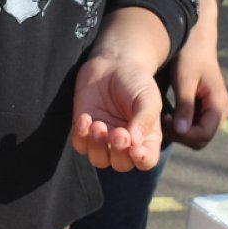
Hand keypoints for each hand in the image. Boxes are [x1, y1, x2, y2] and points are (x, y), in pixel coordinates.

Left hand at [72, 55, 163, 171]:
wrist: (113, 64)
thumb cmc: (135, 81)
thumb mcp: (147, 97)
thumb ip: (145, 118)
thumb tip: (135, 142)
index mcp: (146, 138)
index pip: (147, 160)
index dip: (142, 160)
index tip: (135, 149)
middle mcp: (126, 144)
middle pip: (121, 164)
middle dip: (118, 152)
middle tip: (118, 132)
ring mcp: (104, 139)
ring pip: (99, 160)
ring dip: (97, 147)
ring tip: (98, 125)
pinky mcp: (84, 131)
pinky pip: (80, 144)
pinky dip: (81, 135)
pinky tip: (85, 118)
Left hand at [163, 11, 227, 149]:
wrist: (196, 40)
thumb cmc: (190, 55)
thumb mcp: (185, 79)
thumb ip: (185, 105)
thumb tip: (182, 131)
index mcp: (219, 105)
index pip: (203, 134)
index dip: (183, 134)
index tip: (164, 121)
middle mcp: (220, 112)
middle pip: (199, 138)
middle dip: (179, 134)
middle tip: (159, 120)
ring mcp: (213, 112)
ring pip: (194, 134)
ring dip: (177, 130)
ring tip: (160, 116)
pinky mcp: (204, 109)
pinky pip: (192, 125)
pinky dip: (178, 123)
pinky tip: (164, 113)